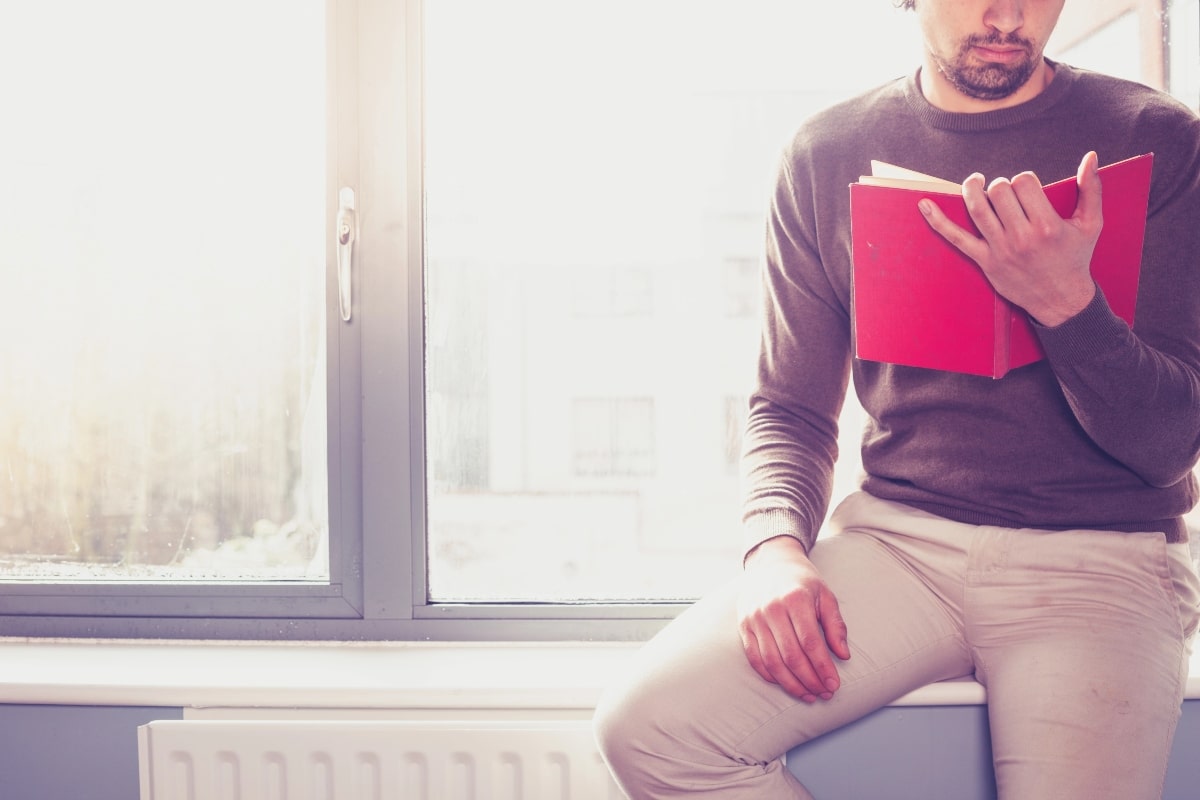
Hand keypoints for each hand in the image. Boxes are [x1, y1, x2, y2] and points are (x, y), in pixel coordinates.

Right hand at [737, 536, 849, 701]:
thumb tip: (843, 655)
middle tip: (824, 693)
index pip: (810, 643)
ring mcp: (754, 618)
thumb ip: (835, 625)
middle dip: (810, 680)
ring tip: (808, 694)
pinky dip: (770, 675)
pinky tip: (786, 683)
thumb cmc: (802, 582)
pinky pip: (755, 658)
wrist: (771, 563)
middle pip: (791, 655)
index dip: (823, 668)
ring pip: (772, 661)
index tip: (834, 685)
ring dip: (791, 684)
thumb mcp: (825, 596)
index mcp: (794, 599)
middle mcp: (771, 609)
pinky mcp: (744, 625)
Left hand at [918, 151, 1103, 326]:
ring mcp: (1000, 250)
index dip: (1023, 179)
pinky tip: (924, 204)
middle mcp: (1022, 237)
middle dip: (1001, 184)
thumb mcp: (1090, 223)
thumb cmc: (1076, 258)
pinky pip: (956, 239)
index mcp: (1047, 225)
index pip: (1023, 183)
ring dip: (972, 189)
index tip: (1028, 188)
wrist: (1062, 300)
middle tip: (1007, 192)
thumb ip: (1091, 188)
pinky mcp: (985, 261)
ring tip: (976, 181)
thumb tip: (1091, 156)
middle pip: (999, 192)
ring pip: (977, 209)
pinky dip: (938, 221)